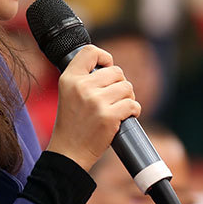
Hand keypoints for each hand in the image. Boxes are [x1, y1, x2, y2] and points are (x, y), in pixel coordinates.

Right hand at [45, 45, 140, 170]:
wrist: (69, 152)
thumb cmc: (72, 123)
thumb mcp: (68, 93)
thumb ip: (84, 78)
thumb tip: (110, 66)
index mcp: (69, 78)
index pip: (90, 51)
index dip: (104, 57)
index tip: (106, 68)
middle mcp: (81, 87)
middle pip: (116, 72)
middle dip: (120, 84)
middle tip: (113, 98)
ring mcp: (96, 101)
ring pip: (127, 87)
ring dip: (127, 98)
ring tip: (117, 108)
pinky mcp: (109, 116)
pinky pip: (133, 105)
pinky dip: (134, 111)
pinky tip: (124, 117)